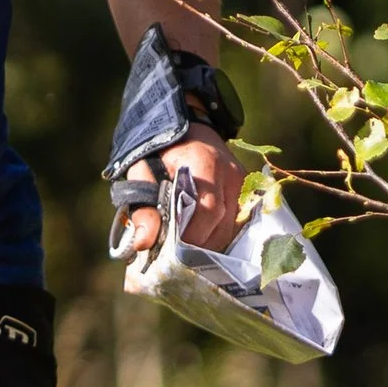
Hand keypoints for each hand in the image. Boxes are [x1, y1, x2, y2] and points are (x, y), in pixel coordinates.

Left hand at [118, 133, 242, 255]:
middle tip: (175, 256)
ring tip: (185, 249)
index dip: (190, 235)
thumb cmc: (159, 153)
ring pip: (230, 228)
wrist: (184, 130)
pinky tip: (200, 238)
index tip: (170, 252)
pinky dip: (218, 236)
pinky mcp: (246, 192)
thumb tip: (144, 243)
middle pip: (221, 223)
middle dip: (198, 245)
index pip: (206, 209)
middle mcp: (230, 173)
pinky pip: (236, 224)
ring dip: (209, 243)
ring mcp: (242, 183)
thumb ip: (143, 206)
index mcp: (204, 162)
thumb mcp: (142, 172)